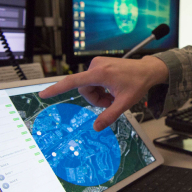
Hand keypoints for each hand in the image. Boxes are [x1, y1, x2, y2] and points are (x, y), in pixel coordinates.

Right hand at [39, 56, 168, 130]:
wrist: (147, 70)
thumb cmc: (138, 84)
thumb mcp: (125, 103)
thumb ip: (110, 115)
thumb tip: (96, 128)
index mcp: (100, 73)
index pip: (74, 82)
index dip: (57, 89)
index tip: (44, 93)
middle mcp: (96, 65)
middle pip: (84, 89)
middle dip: (95, 99)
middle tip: (111, 102)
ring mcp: (97, 64)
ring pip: (88, 86)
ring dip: (98, 94)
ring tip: (113, 96)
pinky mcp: (99, 64)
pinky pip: (92, 81)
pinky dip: (100, 88)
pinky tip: (112, 89)